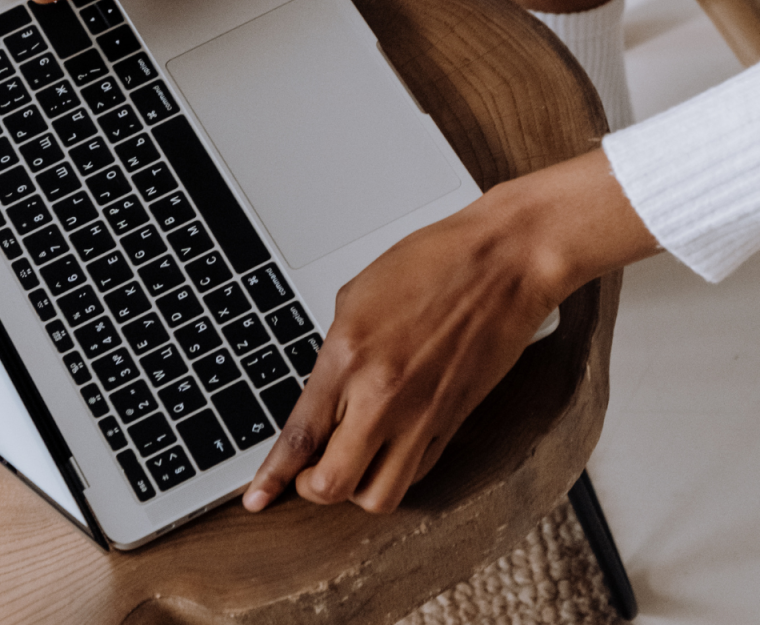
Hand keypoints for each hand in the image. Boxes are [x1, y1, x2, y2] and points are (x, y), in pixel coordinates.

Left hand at [242, 149, 658, 514]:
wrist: (503, 262)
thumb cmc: (435, 262)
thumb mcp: (359, 295)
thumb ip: (335, 351)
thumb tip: (322, 391)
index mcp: (347, 356)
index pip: (299, 437)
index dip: (272, 477)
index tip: (256, 497)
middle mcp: (382, 395)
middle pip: (331, 484)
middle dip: (309, 488)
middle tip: (306, 473)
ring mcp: (422, 413)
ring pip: (378, 496)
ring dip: (355, 489)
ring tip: (349, 464)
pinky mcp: (454, 420)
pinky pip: (417, 472)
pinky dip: (395, 472)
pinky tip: (388, 449)